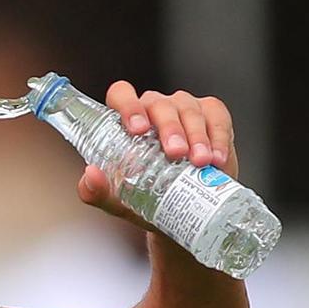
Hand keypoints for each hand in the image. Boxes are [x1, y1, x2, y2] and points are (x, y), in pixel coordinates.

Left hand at [75, 82, 239, 228]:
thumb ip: (96, 192)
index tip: (136, 129)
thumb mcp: (118, 201)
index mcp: (126, 120)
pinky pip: (216, 118)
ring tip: (198, 162)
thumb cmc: (146, 199)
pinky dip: (218, 138)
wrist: (184, 212)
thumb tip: (90, 175)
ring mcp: (184, 108)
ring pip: (189, 110)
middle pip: (159, 104)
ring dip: (195, 136)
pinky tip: (217, 159)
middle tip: (174, 153)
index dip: (128, 106)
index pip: (122, 95)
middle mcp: (154, 108)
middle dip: (168, 128)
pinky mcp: (212, 115)